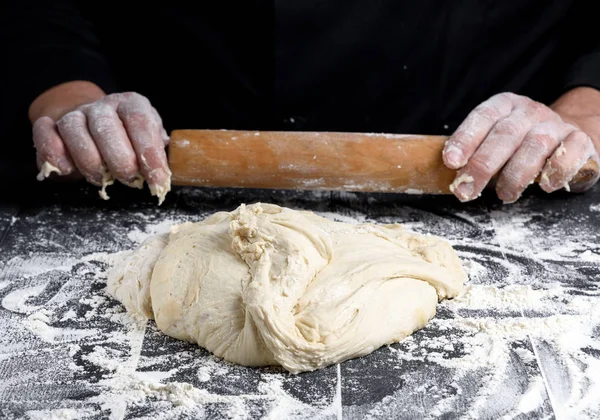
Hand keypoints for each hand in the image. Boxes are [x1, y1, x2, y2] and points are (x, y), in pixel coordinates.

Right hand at [31, 85, 170, 203]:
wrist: (96, 125)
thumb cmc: (129, 140)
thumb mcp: (150, 141)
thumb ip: (157, 152)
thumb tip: (164, 172)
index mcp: (132, 104)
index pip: (141, 122)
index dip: (150, 153)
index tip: (159, 179)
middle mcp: (103, 105)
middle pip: (106, 127)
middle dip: (120, 159)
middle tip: (130, 179)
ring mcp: (76, 114)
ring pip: (74, 130)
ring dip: (90, 161)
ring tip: (102, 178)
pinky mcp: (52, 126)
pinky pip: (45, 132)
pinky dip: (53, 151)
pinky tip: (67, 169)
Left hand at [443, 91, 599, 202]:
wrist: (566, 139)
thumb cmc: (518, 146)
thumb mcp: (494, 141)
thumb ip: (474, 154)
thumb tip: (449, 177)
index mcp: (504, 106)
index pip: (482, 117)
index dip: (464, 139)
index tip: (450, 162)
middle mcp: (529, 112)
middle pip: (504, 135)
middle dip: (482, 166)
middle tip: (465, 191)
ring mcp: (555, 124)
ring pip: (534, 145)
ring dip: (515, 175)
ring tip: (504, 195)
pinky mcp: (580, 140)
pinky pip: (570, 153)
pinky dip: (556, 171)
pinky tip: (544, 186)